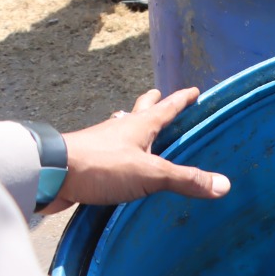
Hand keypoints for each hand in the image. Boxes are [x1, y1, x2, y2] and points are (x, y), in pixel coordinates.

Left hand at [45, 88, 229, 213]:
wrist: (50, 174)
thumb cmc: (103, 165)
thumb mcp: (151, 173)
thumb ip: (185, 179)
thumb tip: (224, 185)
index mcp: (141, 125)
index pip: (168, 106)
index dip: (182, 98)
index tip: (195, 90)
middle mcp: (123, 128)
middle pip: (141, 110)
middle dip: (153, 103)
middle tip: (160, 98)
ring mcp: (103, 143)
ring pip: (123, 129)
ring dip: (133, 126)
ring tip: (139, 129)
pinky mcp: (89, 161)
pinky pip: (110, 151)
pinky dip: (119, 151)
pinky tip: (120, 162)